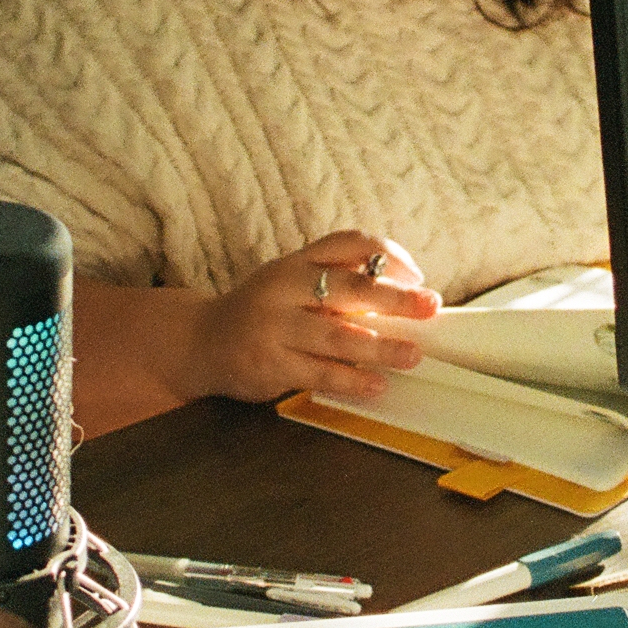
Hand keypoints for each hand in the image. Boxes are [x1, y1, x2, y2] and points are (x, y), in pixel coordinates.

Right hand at [183, 232, 440, 403]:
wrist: (198, 341)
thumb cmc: (259, 311)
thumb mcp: (290, 281)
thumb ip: (333, 281)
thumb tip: (401, 293)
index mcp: (296, 262)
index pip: (348, 243)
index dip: (387, 254)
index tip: (415, 275)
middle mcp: (285, 288)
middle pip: (348, 287)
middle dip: (394, 298)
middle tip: (429, 306)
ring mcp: (275, 326)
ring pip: (337, 335)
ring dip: (380, 346)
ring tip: (411, 354)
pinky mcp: (269, 363)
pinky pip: (318, 372)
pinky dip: (350, 380)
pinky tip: (375, 384)